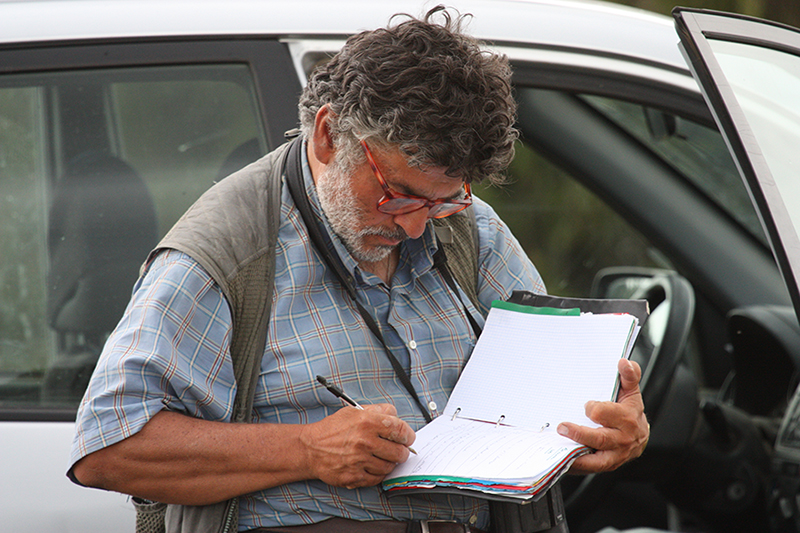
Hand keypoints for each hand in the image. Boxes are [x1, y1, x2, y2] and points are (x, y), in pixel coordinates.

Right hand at [298, 404, 415, 488]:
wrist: (311, 449)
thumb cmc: (332, 429)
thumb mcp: (353, 411)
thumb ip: (377, 410)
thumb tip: (395, 414)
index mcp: (367, 422)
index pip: (400, 430)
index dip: (408, 435)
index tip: (407, 437)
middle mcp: (365, 442)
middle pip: (399, 452)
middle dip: (402, 451)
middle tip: (398, 450)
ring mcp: (360, 461)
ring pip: (389, 466)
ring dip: (389, 463)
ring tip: (382, 457)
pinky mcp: (354, 476)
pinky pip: (377, 478)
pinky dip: (378, 473)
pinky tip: (373, 465)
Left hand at [558, 358, 648, 473]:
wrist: (639, 437)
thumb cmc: (630, 412)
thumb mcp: (631, 393)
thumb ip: (629, 376)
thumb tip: (624, 362)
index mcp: (627, 419)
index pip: (606, 414)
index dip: (593, 409)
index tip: (586, 406)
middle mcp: (622, 439)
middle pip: (600, 438)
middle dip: (579, 433)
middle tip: (562, 426)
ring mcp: (615, 455)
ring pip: (596, 460)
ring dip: (577, 456)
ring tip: (561, 450)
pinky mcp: (606, 465)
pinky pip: (591, 468)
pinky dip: (578, 466)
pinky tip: (565, 461)